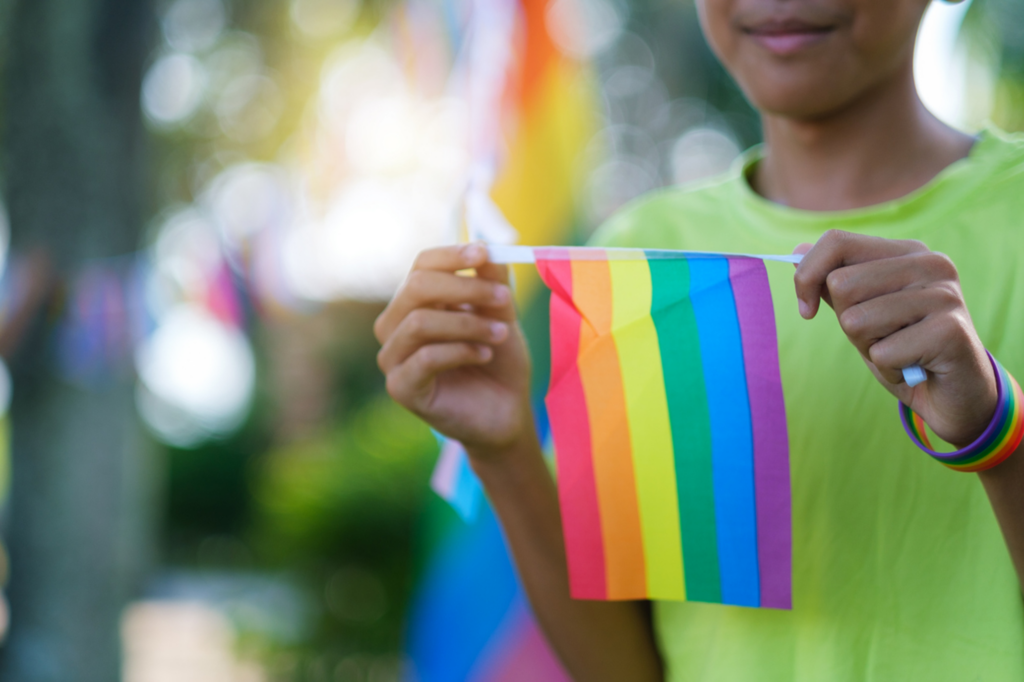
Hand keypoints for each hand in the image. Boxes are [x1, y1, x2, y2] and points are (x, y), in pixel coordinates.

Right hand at [374, 244, 533, 454]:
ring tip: (500, 334)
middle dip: (464, 287)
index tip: (484, 253)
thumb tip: (485, 248)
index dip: (451, 256)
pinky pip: (424, 358)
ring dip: (468, 323)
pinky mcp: (400, 387)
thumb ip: (491, 281)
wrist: (506, 411)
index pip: (421, 265)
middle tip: (504, 297)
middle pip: (416, 287)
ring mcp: (393, 357)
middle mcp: (396, 325)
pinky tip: (484, 355)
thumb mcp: (500, 314)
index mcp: (417, 302)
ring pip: (420, 322)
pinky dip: (461, 351)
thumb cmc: (499, 360)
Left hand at [794, 230, 996, 446]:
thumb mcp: (862, 311)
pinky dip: (888, 368)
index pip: (837, 242)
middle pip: (841, 284)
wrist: (954, 394)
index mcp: (908, 251)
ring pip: (856, 320)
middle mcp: (931, 264)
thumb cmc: (903, 348)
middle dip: (847, 322)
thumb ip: (833, 282)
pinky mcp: (950, 332)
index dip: (807, 277)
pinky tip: (913, 367)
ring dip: (868, 347)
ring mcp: (944, 296)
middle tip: (881, 336)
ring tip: (900, 350)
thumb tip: (796, 253)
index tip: (805, 310)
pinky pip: (881, 352)